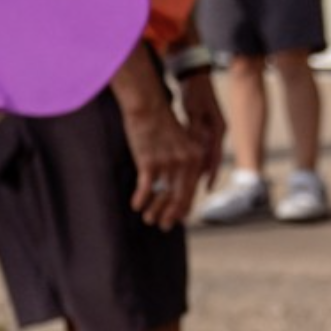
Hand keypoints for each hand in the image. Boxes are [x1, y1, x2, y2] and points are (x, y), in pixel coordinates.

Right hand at [119, 94, 204, 228]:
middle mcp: (185, 162)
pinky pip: (146, 190)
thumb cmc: (161, 125)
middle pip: (179, 199)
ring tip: (148, 218)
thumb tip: (177, 189)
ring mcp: (168, 163)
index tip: (177, 220)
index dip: (184, 209)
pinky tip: (135, 205)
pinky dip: (140, 200)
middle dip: (170, 216)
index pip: (191, 192)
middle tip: (164, 226)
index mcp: (195, 158)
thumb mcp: (180, 143)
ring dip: (154, 212)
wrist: (148, 105)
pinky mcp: (150, 162)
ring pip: (162, 198)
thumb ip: (184, 163)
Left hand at [174, 69, 225, 186]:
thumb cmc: (194, 91)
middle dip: (202, 176)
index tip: (207, 189)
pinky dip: (194, 159)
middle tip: (193, 192)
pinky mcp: (204, 129)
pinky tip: (184, 169)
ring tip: (187, 186)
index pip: (216, 156)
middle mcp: (218, 132)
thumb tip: (193, 147)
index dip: (212, 174)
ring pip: (205, 156)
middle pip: (211, 159)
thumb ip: (194, 128)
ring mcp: (212, 131)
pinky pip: (201, 149)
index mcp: (218, 128)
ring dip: (197, 170)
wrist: (195, 77)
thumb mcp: (194, 110)